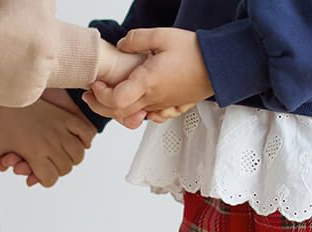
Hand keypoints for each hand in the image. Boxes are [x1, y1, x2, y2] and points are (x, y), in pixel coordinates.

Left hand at [0, 99, 95, 187]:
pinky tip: (78, 142)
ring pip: (78, 155)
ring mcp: (60, 130)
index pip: (50, 179)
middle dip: (57, 170)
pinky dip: (85, 139)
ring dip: (71, 158)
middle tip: (49, 164)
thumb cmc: (1, 119)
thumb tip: (7, 169)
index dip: (44, 180)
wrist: (8, 95)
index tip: (39, 175)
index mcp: (35, 153)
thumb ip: (1, 163)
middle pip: (65, 169)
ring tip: (63, 155)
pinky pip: (85, 132)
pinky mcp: (65, 118)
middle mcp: (51, 143)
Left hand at [84, 29, 213, 123]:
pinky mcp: (172, 108)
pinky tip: (138, 103)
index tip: (96, 84)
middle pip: (119, 114)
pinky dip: (139, 113)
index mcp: (148, 83)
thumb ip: (137, 39)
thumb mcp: (162, 35)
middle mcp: (153, 100)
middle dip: (101, 106)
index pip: (115, 100)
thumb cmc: (194, 51)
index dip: (101, 96)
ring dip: (119, 109)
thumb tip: (122, 45)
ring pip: (134, 117)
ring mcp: (163, 106)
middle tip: (91, 94)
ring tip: (111, 96)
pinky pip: (151, 117)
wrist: (220, 65)